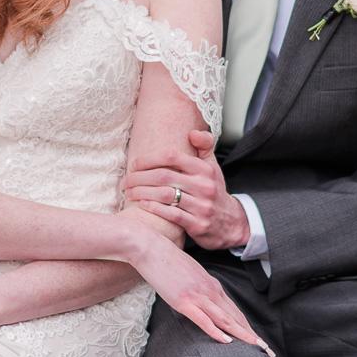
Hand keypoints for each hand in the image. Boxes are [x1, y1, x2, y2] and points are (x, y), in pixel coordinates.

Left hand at [124, 129, 250, 250]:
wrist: (231, 223)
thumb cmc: (214, 191)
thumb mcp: (212, 167)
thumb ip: (204, 147)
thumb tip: (192, 132)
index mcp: (205, 169)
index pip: (172, 157)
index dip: (149, 159)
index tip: (134, 164)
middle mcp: (204, 186)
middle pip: (164, 176)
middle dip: (139, 178)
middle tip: (126, 181)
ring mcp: (202, 206)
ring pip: (165, 195)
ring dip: (142, 193)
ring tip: (129, 193)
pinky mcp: (198, 224)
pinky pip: (171, 215)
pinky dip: (154, 209)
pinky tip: (142, 205)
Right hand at [125, 217, 274, 356]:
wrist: (150, 246)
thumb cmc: (166, 260)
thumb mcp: (190, 274)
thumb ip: (200, 287)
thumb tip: (203, 299)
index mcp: (212, 285)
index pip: (235, 311)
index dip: (248, 328)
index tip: (259, 342)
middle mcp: (210, 291)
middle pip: (236, 317)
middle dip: (252, 336)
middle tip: (268, 352)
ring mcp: (197, 296)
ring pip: (225, 319)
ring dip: (242, 335)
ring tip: (257, 348)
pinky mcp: (183, 300)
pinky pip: (203, 318)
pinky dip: (216, 330)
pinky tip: (226, 340)